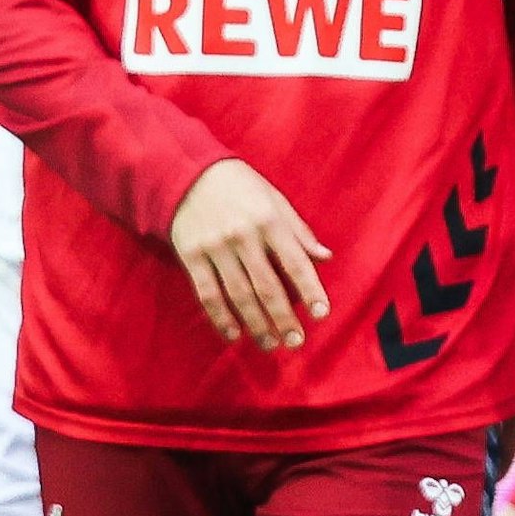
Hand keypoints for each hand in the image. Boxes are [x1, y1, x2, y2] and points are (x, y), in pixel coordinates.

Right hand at [169, 159, 330, 351]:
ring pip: (239, 296)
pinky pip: (208, 294)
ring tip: (270, 344)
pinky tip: (234, 334)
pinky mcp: (191, 256)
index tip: (321, 314)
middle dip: (283, 318)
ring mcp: (216, 247)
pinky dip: (221, 318)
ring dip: (256, 324)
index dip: (310, 290)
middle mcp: (243, 236)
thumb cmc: (241, 186)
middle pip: (267, 287)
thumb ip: (299, 231)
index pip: (295, 262)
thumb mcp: (275, 199)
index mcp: (269, 220)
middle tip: (296, 341)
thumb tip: (325, 258)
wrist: (189, 171)